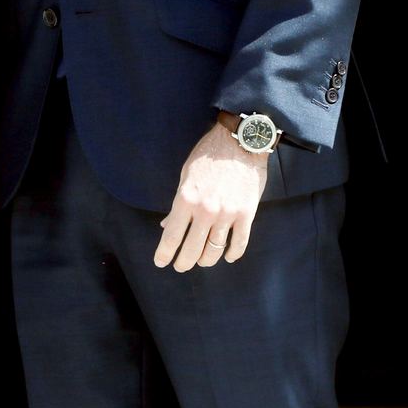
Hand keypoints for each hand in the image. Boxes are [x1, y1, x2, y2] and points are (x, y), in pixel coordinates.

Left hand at [153, 114, 268, 271]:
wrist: (241, 142)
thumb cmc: (209, 155)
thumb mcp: (186, 174)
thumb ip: (178, 202)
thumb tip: (166, 224)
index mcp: (186, 199)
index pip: (171, 235)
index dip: (164, 253)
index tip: (161, 262)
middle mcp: (206, 210)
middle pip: (192, 248)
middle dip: (183, 262)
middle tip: (180, 266)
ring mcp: (227, 214)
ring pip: (215, 250)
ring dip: (206, 260)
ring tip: (201, 261)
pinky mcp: (247, 214)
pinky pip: (239, 243)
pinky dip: (233, 254)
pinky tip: (227, 257)